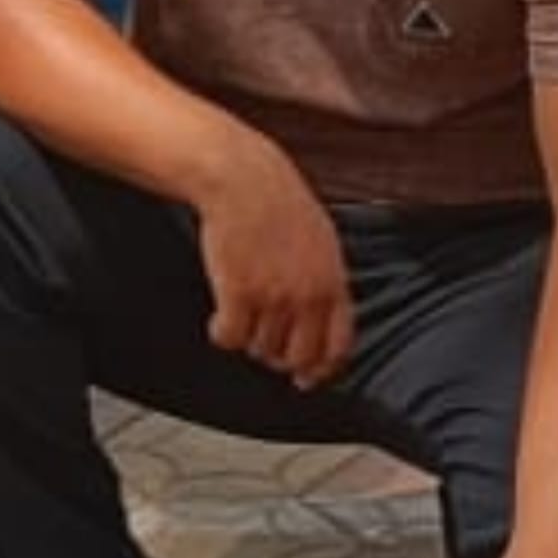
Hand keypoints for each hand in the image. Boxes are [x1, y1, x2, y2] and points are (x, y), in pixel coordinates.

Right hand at [197, 134, 354, 387]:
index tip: (306, 378)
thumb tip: (326, 324)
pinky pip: (229, 338)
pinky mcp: (238, 293)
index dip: (322, 369)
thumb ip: (327, 283)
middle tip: (262, 342)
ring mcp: (273, 296)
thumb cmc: (278, 203)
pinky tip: (218, 317)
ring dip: (248, 338)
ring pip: (259, 348)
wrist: (242, 178)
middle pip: (296, 357)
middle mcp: (308, 294)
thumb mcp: (322, 241)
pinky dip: (221, 333)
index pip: (338, 346)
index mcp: (333, 281)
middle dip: (279, 358)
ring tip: (241, 310)